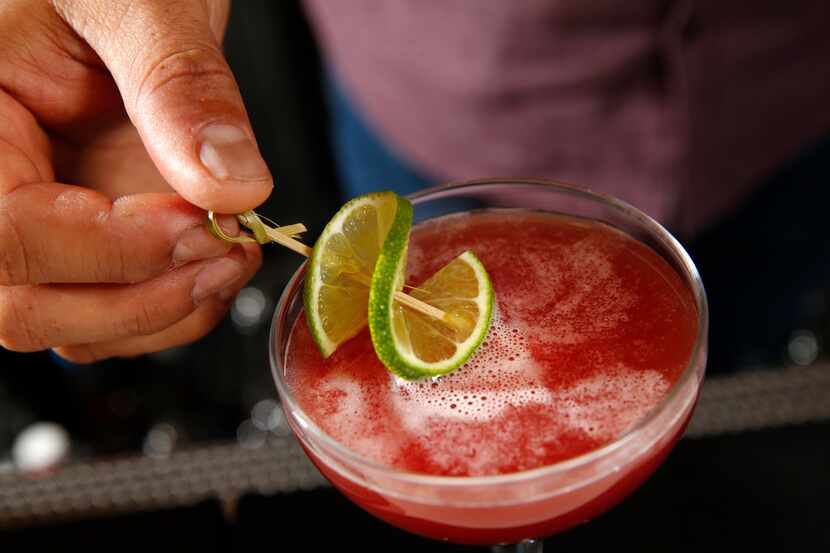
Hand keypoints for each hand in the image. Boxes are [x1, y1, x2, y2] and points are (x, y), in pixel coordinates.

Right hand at [0, 0, 271, 361]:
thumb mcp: (140, 1)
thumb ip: (178, 86)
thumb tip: (231, 188)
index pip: (8, 234)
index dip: (113, 250)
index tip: (206, 225)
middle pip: (25, 308)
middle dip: (138, 301)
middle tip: (227, 253)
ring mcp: (45, 221)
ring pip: (71, 325)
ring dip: (163, 314)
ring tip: (234, 255)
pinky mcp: (91, 238)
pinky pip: (111, 309)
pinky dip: (172, 308)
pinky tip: (221, 261)